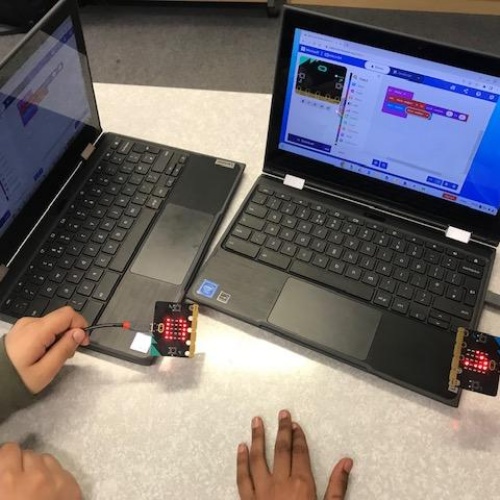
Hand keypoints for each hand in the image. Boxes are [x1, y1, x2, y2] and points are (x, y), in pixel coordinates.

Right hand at [0, 443, 81, 499]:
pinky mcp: (74, 486)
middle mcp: (37, 475)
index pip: (9, 449)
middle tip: (20, 482)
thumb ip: (2, 477)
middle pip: (30, 453)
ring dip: (41, 468)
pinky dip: (56, 478)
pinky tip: (50, 492)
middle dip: (24, 465)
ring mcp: (59, 479)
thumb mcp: (1, 495)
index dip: (6, 458)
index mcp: (10, 481)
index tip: (6, 465)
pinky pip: (63, 470)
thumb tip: (6, 465)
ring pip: (48, 458)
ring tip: (36, 486)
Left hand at [4, 306, 88, 393]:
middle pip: (61, 318)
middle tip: (68, 355)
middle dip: (70, 333)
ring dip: (60, 337)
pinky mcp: (20, 330)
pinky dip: (50, 338)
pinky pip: (42, 328)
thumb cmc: (18, 380)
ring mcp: (23, 325)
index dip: (80, 325)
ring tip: (55, 357)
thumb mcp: (46, 370)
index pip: (68, 314)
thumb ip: (64, 349)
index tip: (83, 342)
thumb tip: (79, 332)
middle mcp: (30, 323)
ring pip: (53, 323)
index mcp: (37, 330)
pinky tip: (45, 353)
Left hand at [237, 410, 352, 499]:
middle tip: (281, 413)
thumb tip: (346, 461)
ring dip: (257, 438)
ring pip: (258, 458)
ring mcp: (261, 492)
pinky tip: (241, 448)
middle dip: (281, 430)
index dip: (298, 437)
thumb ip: (337, 487)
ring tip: (256, 420)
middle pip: (281, 450)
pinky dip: (240, 461)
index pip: (299, 453)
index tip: (295, 423)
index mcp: (302, 485)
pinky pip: (242, 478)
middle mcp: (280, 483)